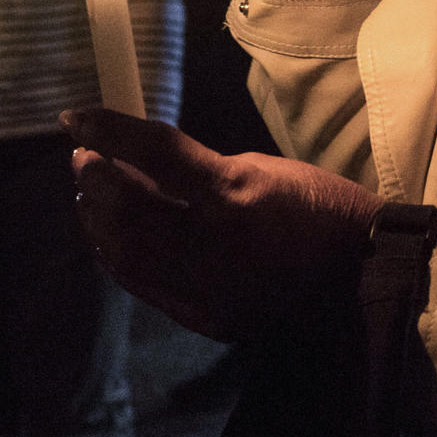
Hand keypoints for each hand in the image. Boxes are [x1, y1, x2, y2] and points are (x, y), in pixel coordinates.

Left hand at [63, 107, 385, 341]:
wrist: (360, 275)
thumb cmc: (318, 208)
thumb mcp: (263, 169)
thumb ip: (200, 168)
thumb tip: (138, 161)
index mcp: (237, 196)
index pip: (154, 154)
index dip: (109, 132)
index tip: (76, 118)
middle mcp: (215, 246)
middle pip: (126, 209)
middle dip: (94, 178)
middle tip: (83, 156)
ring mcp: (207, 289)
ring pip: (125, 252)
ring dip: (97, 219)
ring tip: (89, 194)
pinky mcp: (205, 318)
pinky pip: (142, 285)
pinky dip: (116, 256)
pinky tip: (108, 236)